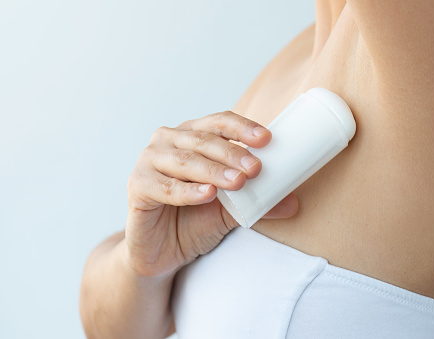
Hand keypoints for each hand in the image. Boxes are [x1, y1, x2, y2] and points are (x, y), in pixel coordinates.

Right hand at [125, 111, 298, 276]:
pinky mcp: (137, 186)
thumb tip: (293, 202)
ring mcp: (149, 161)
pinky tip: (207, 195)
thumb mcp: (230, 210)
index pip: (219, 122)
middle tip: (255, 169)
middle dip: (232, 153)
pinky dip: (188, 191)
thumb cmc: (193, 221)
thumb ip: (256, 202)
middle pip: (203, 139)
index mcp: (191, 136)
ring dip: (214, 171)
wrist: (161, 252)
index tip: (267, 140)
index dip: (242, 127)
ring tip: (237, 183)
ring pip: (185, 160)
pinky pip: (165, 186)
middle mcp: (168, 141)